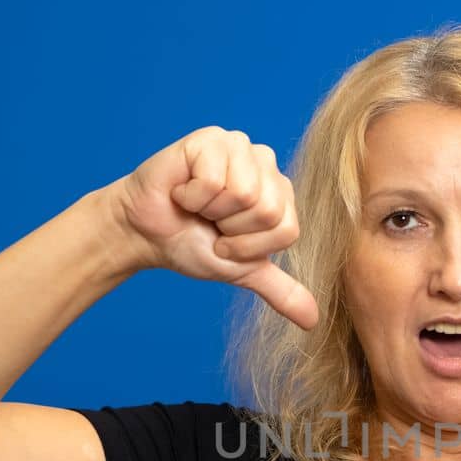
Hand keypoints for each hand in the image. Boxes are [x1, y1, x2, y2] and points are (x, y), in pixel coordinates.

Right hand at [110, 126, 318, 329]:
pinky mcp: (211, 138)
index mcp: (281, 193)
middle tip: (210, 222)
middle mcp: (266, 164)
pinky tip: (183, 190)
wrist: (147, 234)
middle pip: (269, 211)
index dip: (249, 246)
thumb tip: (313, 322)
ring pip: (244, 194)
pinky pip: (213, 182)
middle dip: (231, 230)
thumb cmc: (193, 244)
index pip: (287, 230)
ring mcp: (240, 146)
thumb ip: (280, 290)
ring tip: (198, 205)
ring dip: (211, 212)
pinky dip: (192, 197)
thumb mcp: (243, 271)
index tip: (226, 241)